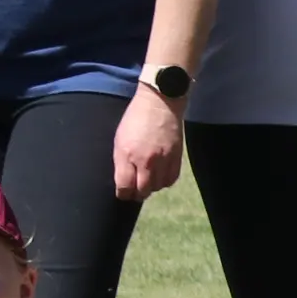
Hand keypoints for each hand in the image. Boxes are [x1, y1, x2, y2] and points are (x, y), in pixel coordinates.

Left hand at [111, 87, 184, 202]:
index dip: (122, 194)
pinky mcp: (177, 157)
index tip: (122, 193)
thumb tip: (123, 180)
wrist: (160, 103)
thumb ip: (121, 161)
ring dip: (151, 188)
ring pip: (157, 187)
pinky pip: (171, 179)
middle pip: (142, 191)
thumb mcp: (120, 139)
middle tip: (134, 192)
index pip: (124, 186)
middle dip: (136, 194)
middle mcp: (145, 161)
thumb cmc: (135, 118)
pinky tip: (160, 177)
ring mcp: (163, 160)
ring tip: (147, 183)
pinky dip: (165, 182)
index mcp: (127, 154)